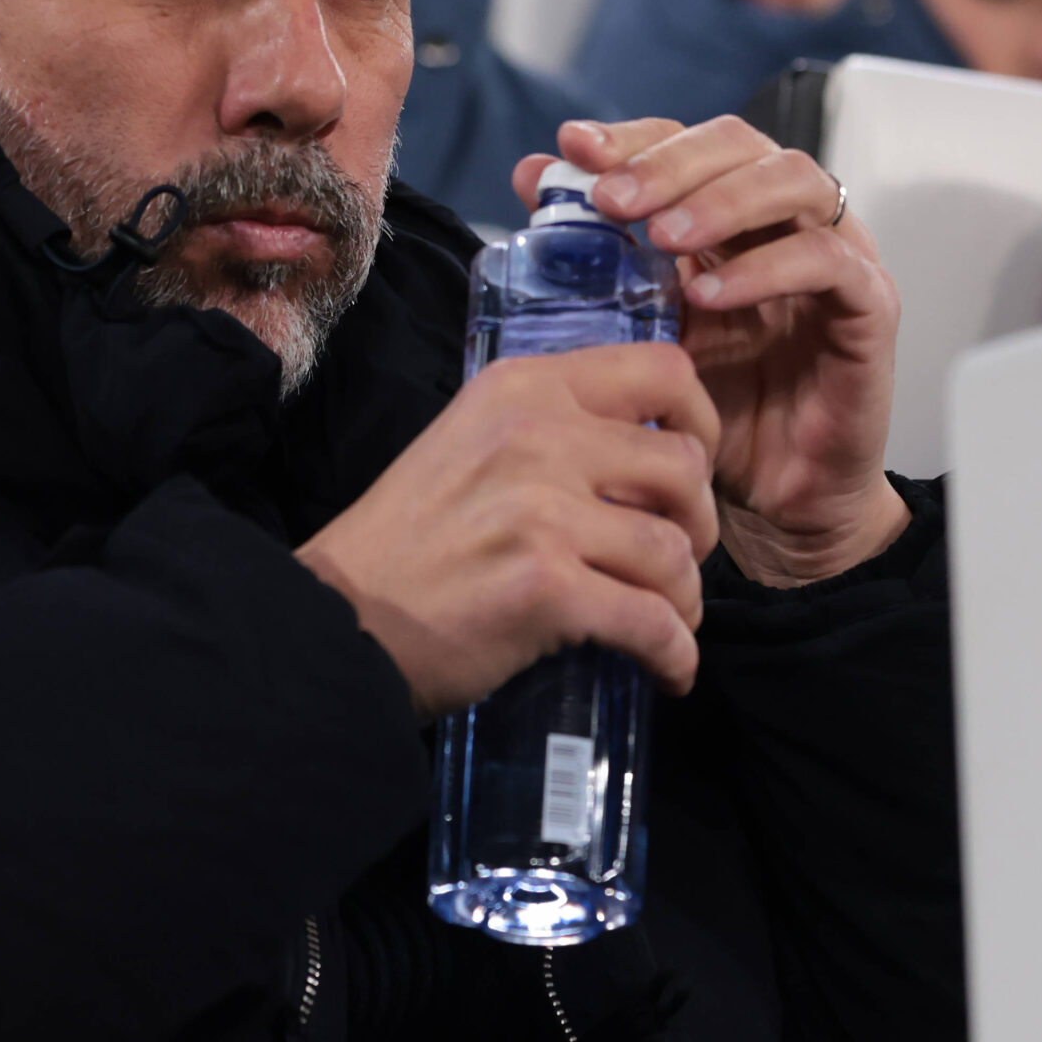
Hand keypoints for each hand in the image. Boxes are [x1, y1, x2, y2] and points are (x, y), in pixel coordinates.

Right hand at [297, 344, 720, 713]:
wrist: (339, 617)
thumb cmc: (405, 541)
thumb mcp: (469, 444)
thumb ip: (547, 431)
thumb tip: (645, 455)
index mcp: (521, 388)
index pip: (664, 371)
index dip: (702, 422)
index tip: (691, 471)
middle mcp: (536, 436)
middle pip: (686, 468)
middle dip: (698, 526)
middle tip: (672, 562)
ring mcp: (542, 512)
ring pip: (676, 553)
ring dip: (684, 600)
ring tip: (665, 621)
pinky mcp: (547, 588)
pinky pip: (655, 624)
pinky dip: (675, 656)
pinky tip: (667, 671)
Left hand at [512, 117, 908, 587]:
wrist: (775, 499)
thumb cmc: (718, 410)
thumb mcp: (639, 325)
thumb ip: (596, 252)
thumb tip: (531, 176)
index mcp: (731, 216)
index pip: (687, 142)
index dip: (634, 137)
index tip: (575, 147)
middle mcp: (786, 222)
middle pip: (741, 146)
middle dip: (670, 163)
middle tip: (613, 197)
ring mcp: (835, 257)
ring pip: (795, 182)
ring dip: (720, 202)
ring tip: (662, 238)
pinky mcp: (869, 309)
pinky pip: (829, 264)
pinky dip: (767, 268)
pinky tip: (711, 292)